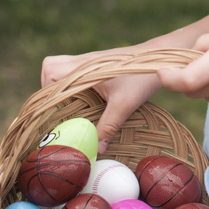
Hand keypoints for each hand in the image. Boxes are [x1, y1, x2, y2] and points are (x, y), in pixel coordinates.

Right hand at [41, 51, 159, 153]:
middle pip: (49, 67)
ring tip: (69, 104)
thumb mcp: (124, 105)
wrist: (161, 57)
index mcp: (84, 69)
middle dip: (49, 88)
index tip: (55, 111)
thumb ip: (108, 127)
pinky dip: (72, 82)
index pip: (50, 73)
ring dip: (60, 84)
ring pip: (60, 66)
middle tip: (60, 107)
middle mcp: (82, 61)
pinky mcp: (96, 62)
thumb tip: (95, 150)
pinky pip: (73, 69)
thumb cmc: (141, 78)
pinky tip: (84, 97)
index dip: (48, 92)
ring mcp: (89, 60)